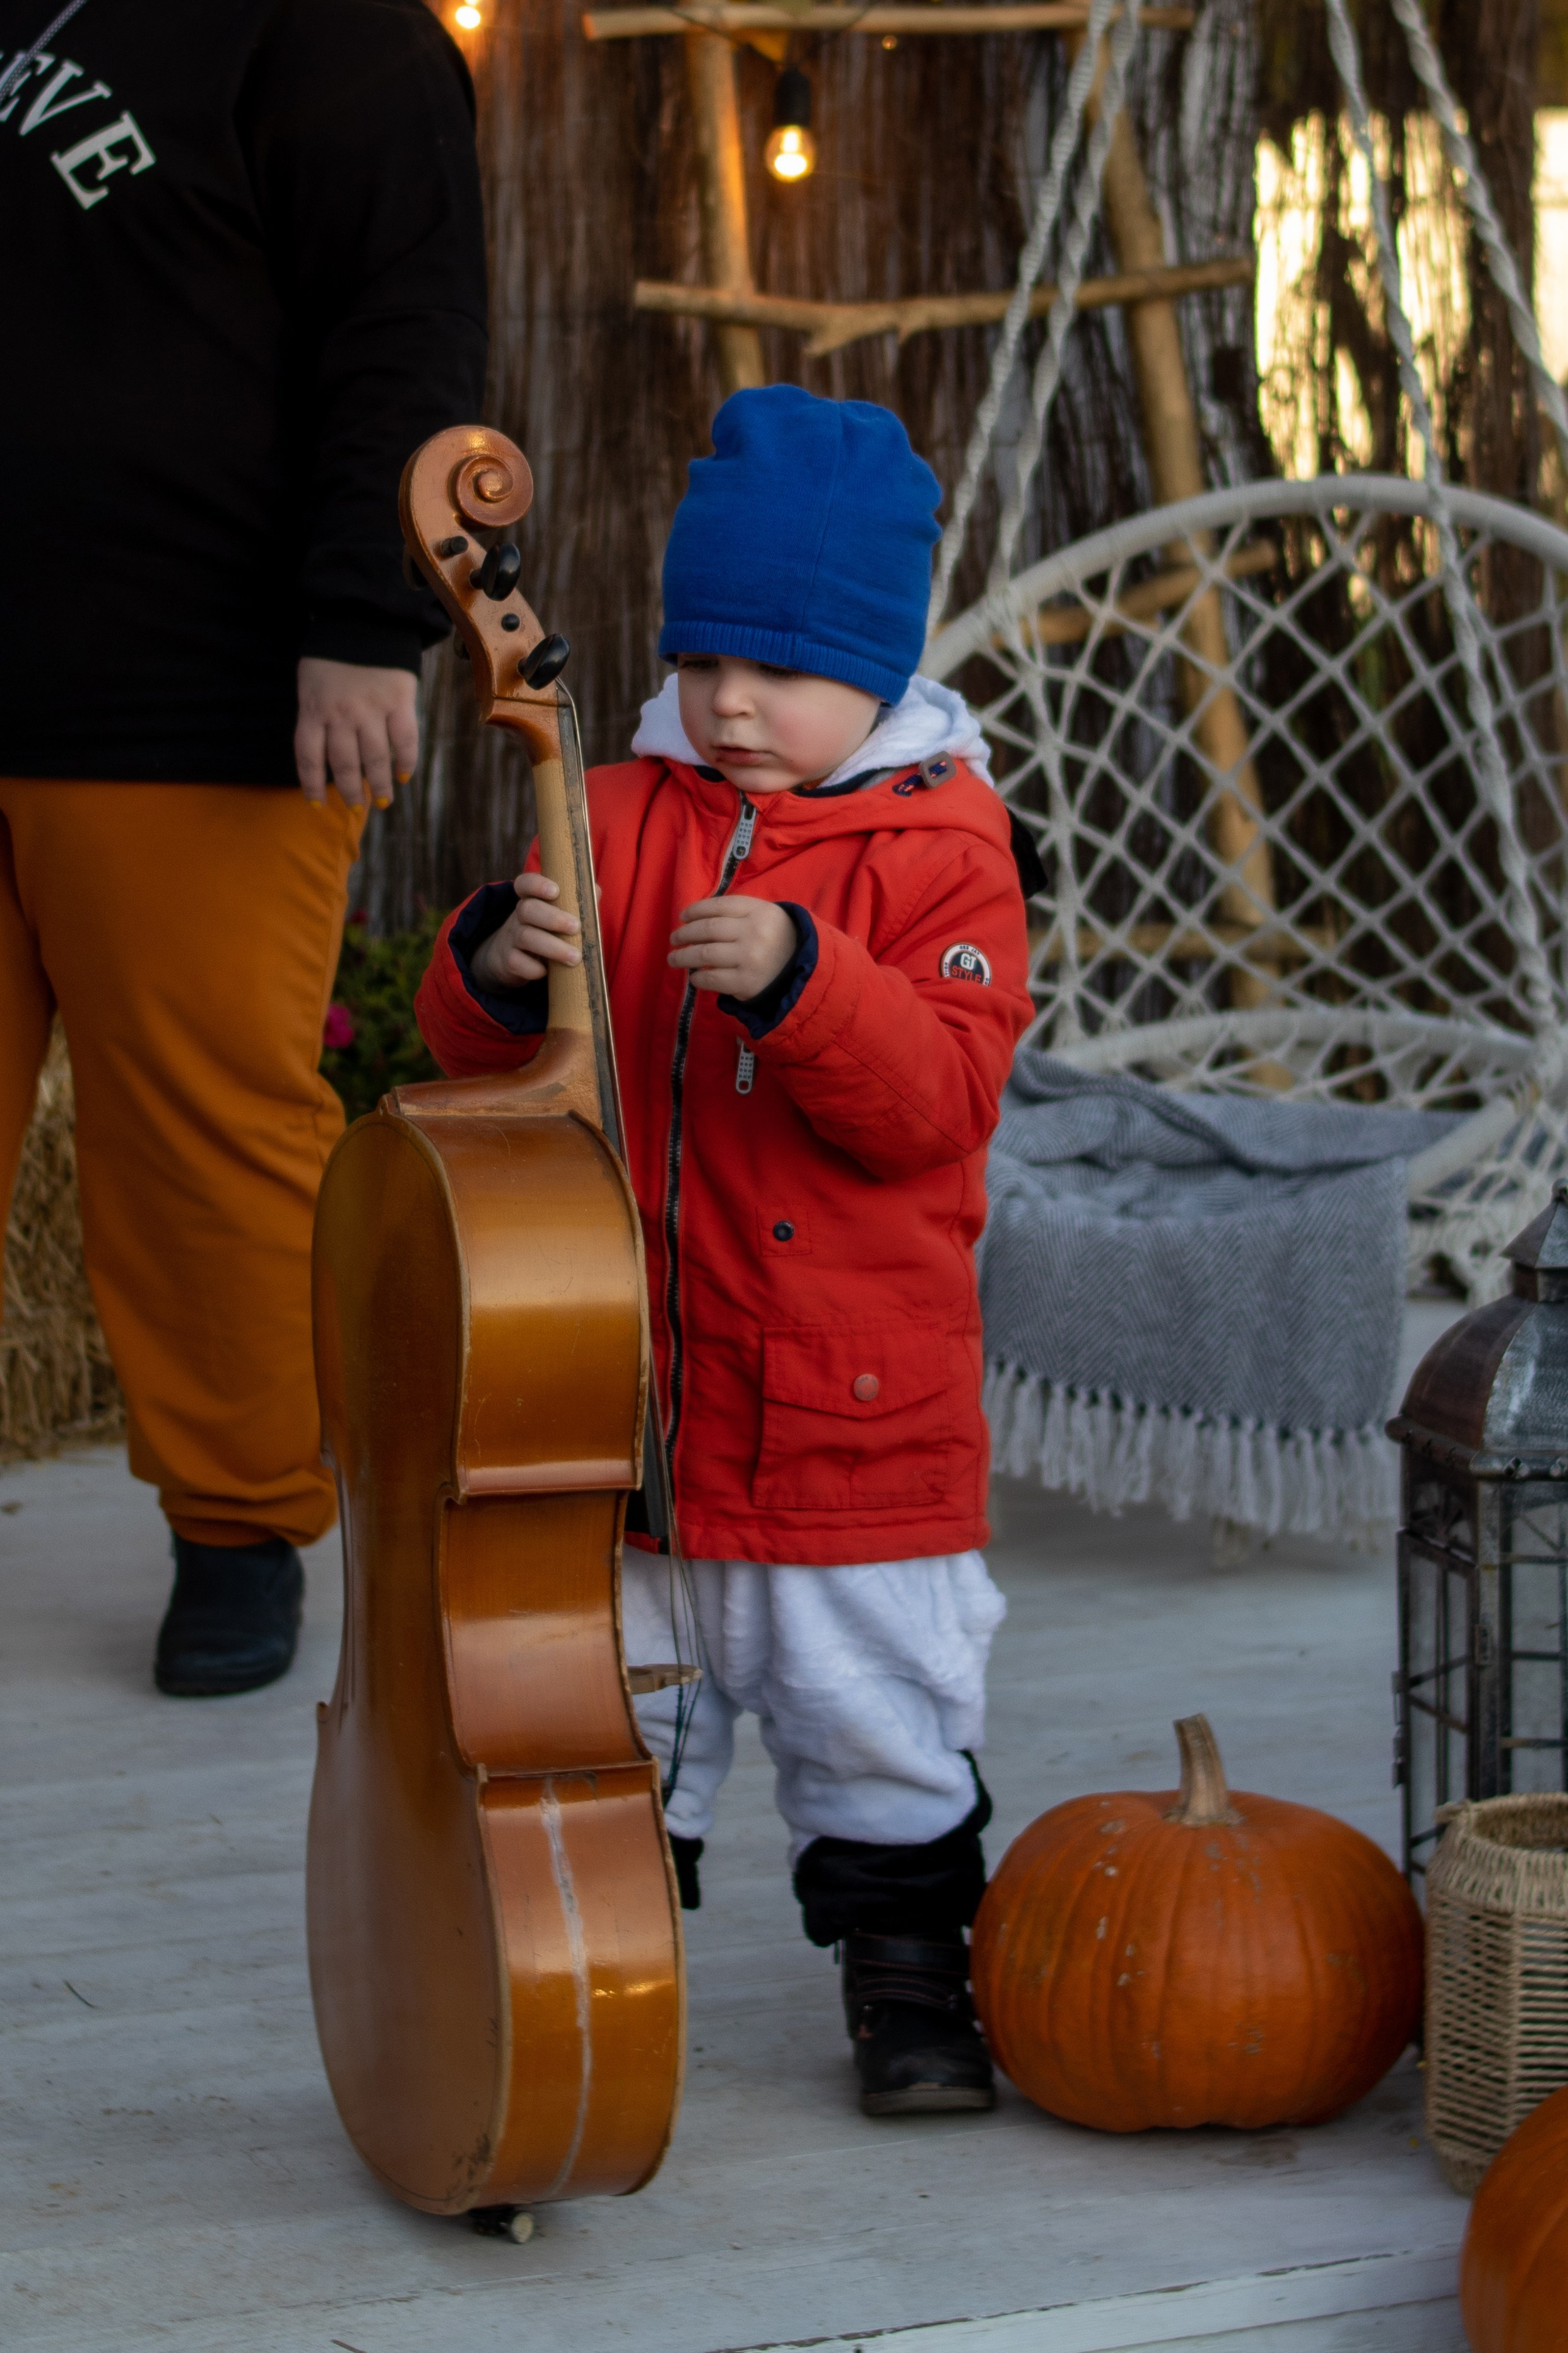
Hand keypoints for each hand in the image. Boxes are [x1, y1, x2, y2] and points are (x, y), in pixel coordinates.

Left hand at [295, 657, 419, 809]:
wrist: (362, 617)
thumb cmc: (332, 654)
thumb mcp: (310, 683)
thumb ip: (316, 715)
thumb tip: (326, 754)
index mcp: (314, 710)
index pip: (309, 759)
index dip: (311, 786)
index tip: (316, 805)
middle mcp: (341, 715)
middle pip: (344, 765)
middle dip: (350, 792)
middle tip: (356, 806)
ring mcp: (371, 709)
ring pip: (375, 759)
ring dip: (379, 785)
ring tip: (382, 801)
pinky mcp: (399, 701)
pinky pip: (404, 740)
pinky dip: (405, 762)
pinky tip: (403, 775)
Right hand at [468, 873, 581, 989]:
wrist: (511, 959)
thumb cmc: (545, 933)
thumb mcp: (557, 916)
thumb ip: (576, 904)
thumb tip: (596, 891)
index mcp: (531, 901)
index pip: (525, 884)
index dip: (537, 884)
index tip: (555, 891)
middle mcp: (518, 917)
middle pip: (527, 909)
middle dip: (553, 918)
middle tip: (576, 927)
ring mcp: (511, 938)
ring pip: (526, 937)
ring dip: (553, 947)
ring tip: (575, 957)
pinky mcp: (508, 960)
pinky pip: (517, 962)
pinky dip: (533, 968)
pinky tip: (547, 972)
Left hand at [669, 896, 796, 998]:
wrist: (804, 973)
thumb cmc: (779, 941)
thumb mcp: (767, 917)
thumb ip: (739, 912)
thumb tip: (698, 918)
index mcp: (760, 912)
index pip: (719, 906)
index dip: (696, 910)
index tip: (683, 917)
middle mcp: (754, 933)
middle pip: (708, 929)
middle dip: (685, 934)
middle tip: (674, 938)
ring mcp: (750, 959)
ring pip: (705, 954)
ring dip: (683, 956)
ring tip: (674, 959)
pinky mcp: (746, 983)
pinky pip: (712, 978)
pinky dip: (698, 978)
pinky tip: (694, 977)